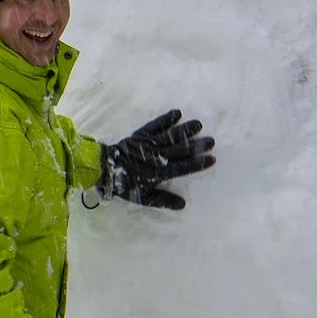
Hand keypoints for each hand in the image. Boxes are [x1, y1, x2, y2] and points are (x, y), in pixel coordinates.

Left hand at [99, 110, 215, 210]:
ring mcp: (149, 143)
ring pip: (171, 135)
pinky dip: (166, 119)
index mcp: (159, 172)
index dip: (198, 163)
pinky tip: (177, 113)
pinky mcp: (141, 134)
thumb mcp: (144, 197)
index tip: (212, 159)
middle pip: (180, 150)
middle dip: (197, 145)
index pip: (183, 167)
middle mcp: (156, 156)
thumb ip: (163, 200)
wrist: (104, 168)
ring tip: (199, 124)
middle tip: (211, 140)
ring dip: (185, 130)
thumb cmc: (125, 184)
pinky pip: (156, 125)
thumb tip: (183, 204)